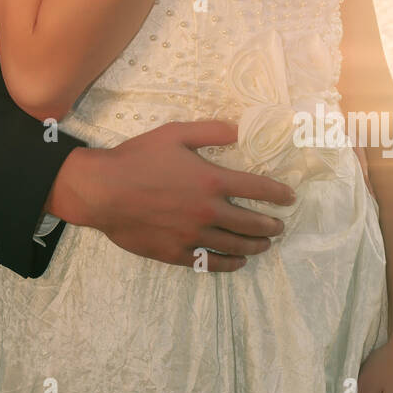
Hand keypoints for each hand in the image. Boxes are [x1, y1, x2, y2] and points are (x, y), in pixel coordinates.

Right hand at [49, 119, 296, 268]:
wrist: (103, 191)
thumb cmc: (137, 159)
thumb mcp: (175, 134)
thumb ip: (211, 131)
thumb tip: (241, 129)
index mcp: (211, 181)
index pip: (257, 189)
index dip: (278, 194)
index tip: (289, 198)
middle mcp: (208, 211)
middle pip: (251, 223)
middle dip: (271, 225)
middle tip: (279, 226)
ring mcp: (193, 235)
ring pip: (235, 246)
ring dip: (255, 246)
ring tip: (266, 245)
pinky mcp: (177, 253)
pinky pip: (210, 262)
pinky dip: (228, 264)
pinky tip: (237, 262)